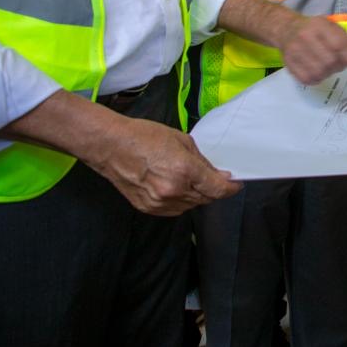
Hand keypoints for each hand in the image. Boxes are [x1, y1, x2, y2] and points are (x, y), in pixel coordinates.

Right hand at [88, 116, 240, 215]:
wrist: (111, 146)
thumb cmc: (144, 137)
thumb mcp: (181, 140)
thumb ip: (202, 161)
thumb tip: (217, 174)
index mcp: (184, 171)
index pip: (217, 189)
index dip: (230, 188)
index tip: (235, 184)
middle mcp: (173, 190)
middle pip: (206, 198)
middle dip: (213, 189)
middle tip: (212, 177)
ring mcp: (160, 202)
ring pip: (191, 205)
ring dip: (196, 195)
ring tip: (187, 178)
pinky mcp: (148, 208)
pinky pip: (174, 209)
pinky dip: (180, 201)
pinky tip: (175, 186)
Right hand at [276, 14, 346, 83]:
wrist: (286, 29)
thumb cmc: (313, 29)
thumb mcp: (332, 27)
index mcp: (319, 25)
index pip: (339, 44)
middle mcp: (305, 37)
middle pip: (330, 61)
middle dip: (340, 66)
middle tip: (340, 63)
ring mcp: (295, 51)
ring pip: (319, 72)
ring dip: (328, 73)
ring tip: (328, 67)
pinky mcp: (289, 63)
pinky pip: (307, 79)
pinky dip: (317, 79)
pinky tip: (318, 72)